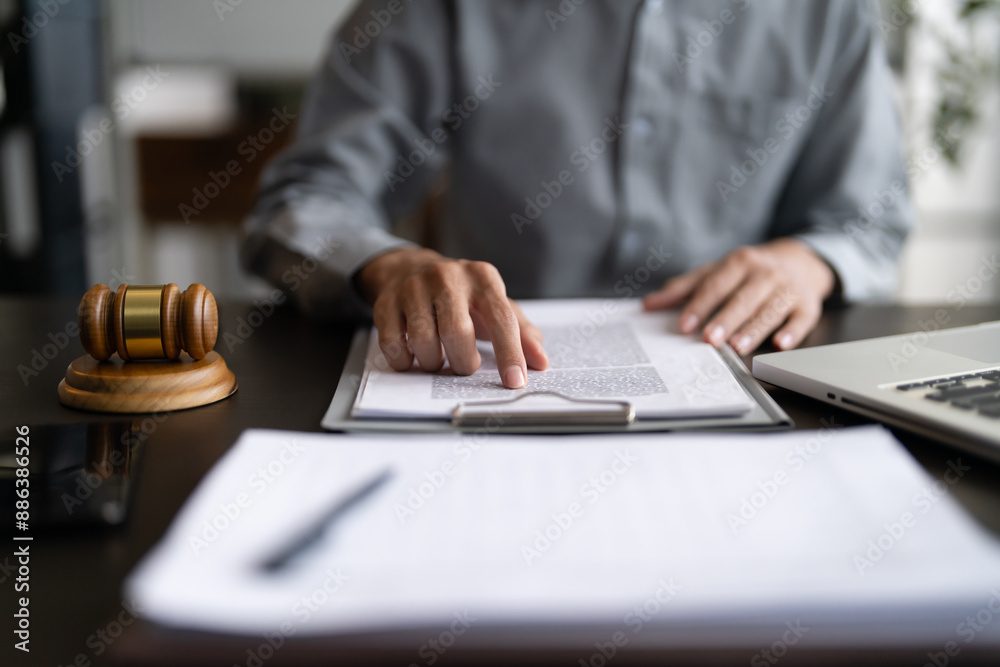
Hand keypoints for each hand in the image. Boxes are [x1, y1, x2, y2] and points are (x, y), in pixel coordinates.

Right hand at [355, 247, 548, 387]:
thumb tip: (541, 363)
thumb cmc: (463, 297)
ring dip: (433, 363)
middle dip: (463, 362)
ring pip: (423, 340)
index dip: (509, 353)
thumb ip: (522, 333)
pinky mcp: (386, 301)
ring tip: (439, 358)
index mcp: (482, 277)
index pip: (501, 318)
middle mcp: (447, 276)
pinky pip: (392, 344)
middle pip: (457, 332)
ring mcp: (413, 286)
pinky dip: (405, 361)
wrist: (411, 268)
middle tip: (465, 366)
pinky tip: (413, 356)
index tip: (515, 382)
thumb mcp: (496, 306)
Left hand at [642, 239, 835, 354]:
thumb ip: (683, 288)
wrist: (799, 260)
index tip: (685, 325)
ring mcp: (788, 289)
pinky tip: (780, 344)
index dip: (699, 305)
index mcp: (739, 262)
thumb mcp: (715, 271)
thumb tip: (648, 305)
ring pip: (770, 310)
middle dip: (726, 319)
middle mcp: (765, 273)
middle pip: (743, 298)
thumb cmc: (749, 271)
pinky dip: (792, 331)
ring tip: (738, 346)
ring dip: (754, 329)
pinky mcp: (808, 305)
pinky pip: (801, 319)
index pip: (716, 285)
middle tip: (709, 339)